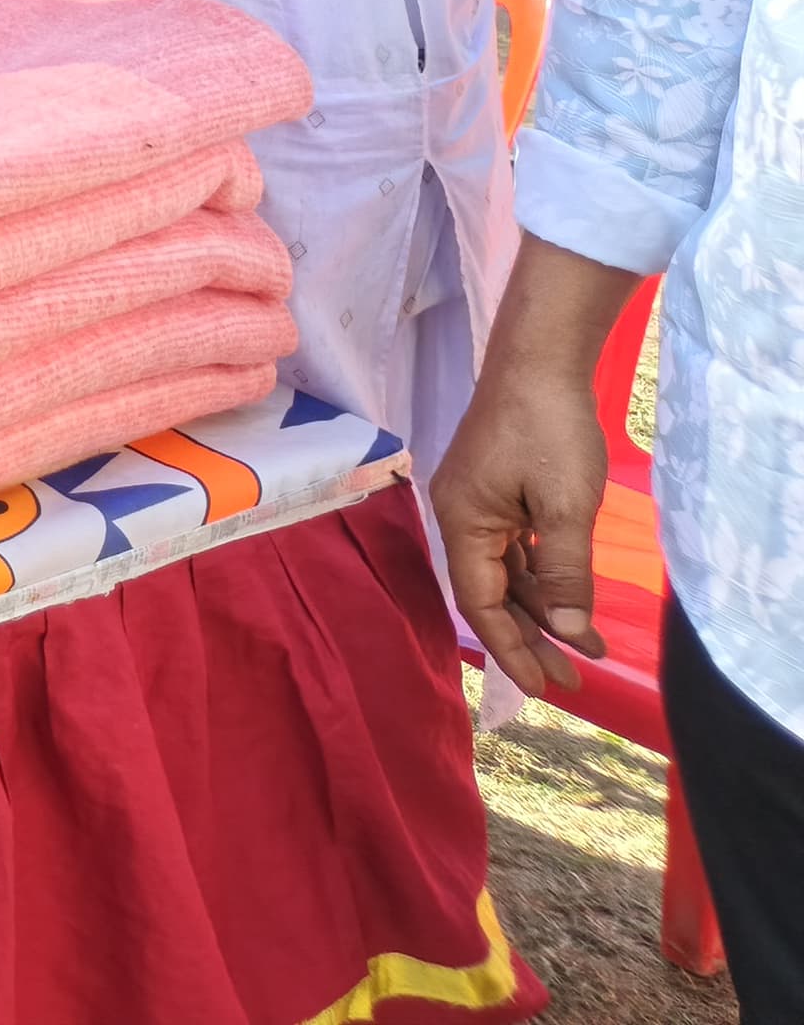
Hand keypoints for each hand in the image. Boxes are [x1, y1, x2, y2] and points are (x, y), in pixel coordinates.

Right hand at [434, 238, 642, 694]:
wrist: (541, 360)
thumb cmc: (549, 431)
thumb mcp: (567, 507)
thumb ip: (566, 574)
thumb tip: (569, 635)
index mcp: (463, 523)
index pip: (481, 603)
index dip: (512, 649)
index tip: (546, 687)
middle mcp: (460, 517)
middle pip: (491, 594)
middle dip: (530, 640)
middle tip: (572, 681)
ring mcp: (476, 502)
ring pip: (506, 573)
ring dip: (544, 611)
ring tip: (586, 648)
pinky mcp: (495, 489)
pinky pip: (514, 549)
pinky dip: (543, 578)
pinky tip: (571, 597)